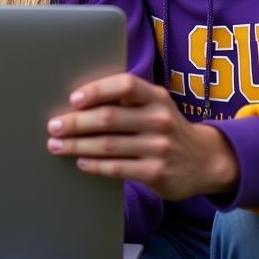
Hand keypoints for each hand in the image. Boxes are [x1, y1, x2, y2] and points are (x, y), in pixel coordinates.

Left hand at [46, 73, 238, 199]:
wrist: (205, 160)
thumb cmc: (165, 127)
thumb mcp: (155, 105)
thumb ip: (127, 100)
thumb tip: (76, 100)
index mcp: (156, 97)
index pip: (124, 85)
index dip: (97, 90)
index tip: (73, 99)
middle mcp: (159, 119)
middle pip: (109, 118)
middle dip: (76, 122)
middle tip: (53, 126)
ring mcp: (159, 147)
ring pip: (108, 145)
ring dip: (77, 146)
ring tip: (56, 145)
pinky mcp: (157, 173)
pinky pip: (118, 168)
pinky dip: (95, 165)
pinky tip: (80, 162)